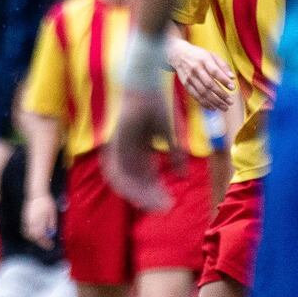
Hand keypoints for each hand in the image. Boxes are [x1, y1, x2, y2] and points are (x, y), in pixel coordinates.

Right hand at [22, 192, 58, 247]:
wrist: (36, 193)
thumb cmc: (46, 201)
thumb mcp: (52, 212)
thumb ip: (52, 223)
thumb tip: (51, 232)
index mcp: (39, 220)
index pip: (41, 236)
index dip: (46, 242)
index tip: (50, 245)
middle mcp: (31, 221)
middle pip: (33, 236)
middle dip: (39, 241)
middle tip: (45, 242)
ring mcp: (26, 220)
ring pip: (27, 234)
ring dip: (33, 238)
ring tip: (40, 239)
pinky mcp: (24, 218)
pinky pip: (25, 229)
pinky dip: (29, 233)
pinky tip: (34, 232)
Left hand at [104, 87, 171, 210]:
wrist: (147, 88)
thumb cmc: (158, 107)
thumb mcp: (170, 135)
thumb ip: (175, 155)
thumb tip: (183, 176)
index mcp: (139, 151)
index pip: (145, 178)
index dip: (156, 192)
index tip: (169, 203)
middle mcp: (128, 153)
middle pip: (136, 182)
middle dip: (149, 197)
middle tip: (163, 208)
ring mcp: (119, 149)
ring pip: (125, 181)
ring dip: (138, 194)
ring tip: (152, 204)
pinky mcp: (114, 145)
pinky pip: (116, 171)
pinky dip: (127, 184)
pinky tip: (138, 193)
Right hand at [167, 37, 235, 109]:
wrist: (178, 55)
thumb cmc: (199, 56)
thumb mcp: (212, 56)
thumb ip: (223, 66)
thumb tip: (233, 78)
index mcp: (204, 60)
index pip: (215, 71)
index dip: (224, 80)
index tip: (233, 88)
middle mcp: (196, 69)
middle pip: (209, 84)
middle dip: (221, 94)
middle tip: (231, 102)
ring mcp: (190, 77)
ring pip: (203, 92)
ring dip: (214, 101)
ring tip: (224, 107)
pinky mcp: (186, 84)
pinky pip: (195, 96)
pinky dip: (204, 103)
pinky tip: (213, 107)